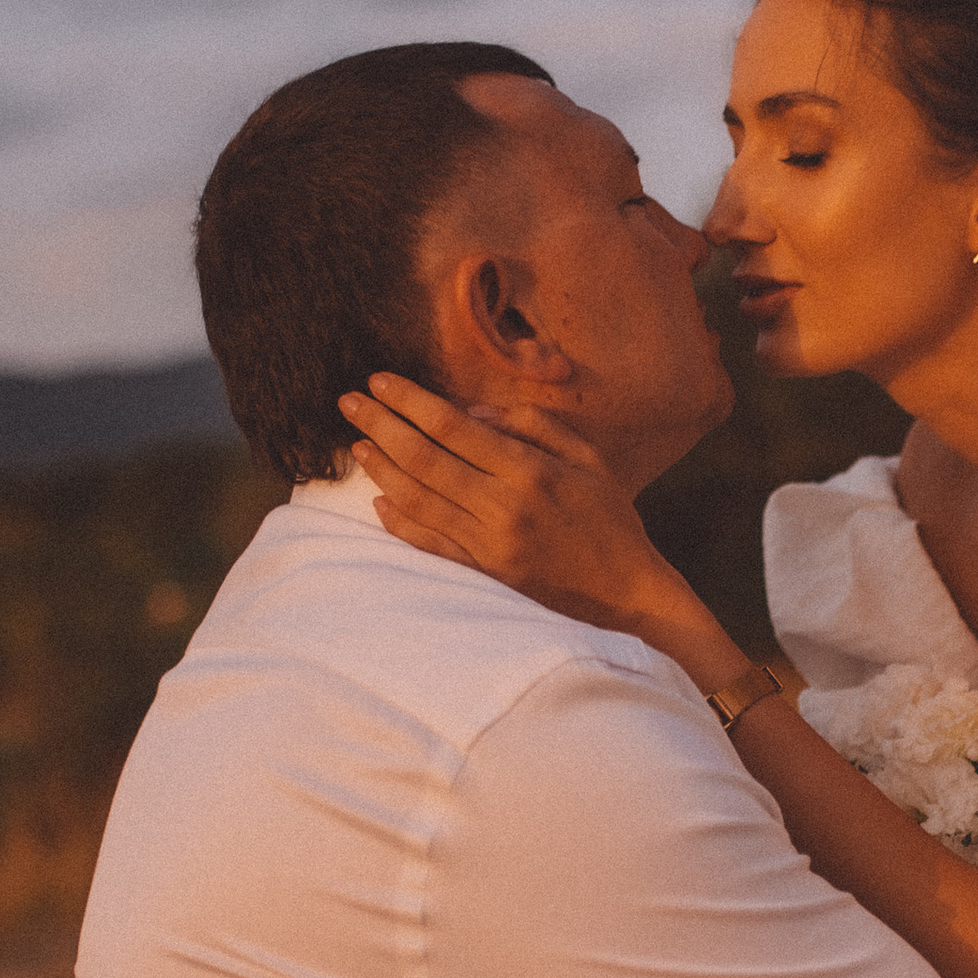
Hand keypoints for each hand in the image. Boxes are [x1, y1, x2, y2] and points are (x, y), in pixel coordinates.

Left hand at [337, 372, 710, 653]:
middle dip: (381, 425)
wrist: (628, 597)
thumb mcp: (589, 460)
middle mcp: (504, 507)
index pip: (453, 426)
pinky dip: (400, 522)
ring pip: (418, 500)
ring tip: (357, 444)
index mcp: (530, 471)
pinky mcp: (484, 575)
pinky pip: (430, 545)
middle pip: (424, 458)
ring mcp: (490, 545)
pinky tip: (379, 499)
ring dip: (382, 469)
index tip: (380, 380)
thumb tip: (474, 409)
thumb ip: (534, 426)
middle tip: (349, 402)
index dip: (410, 401)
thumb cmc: (611, 522)